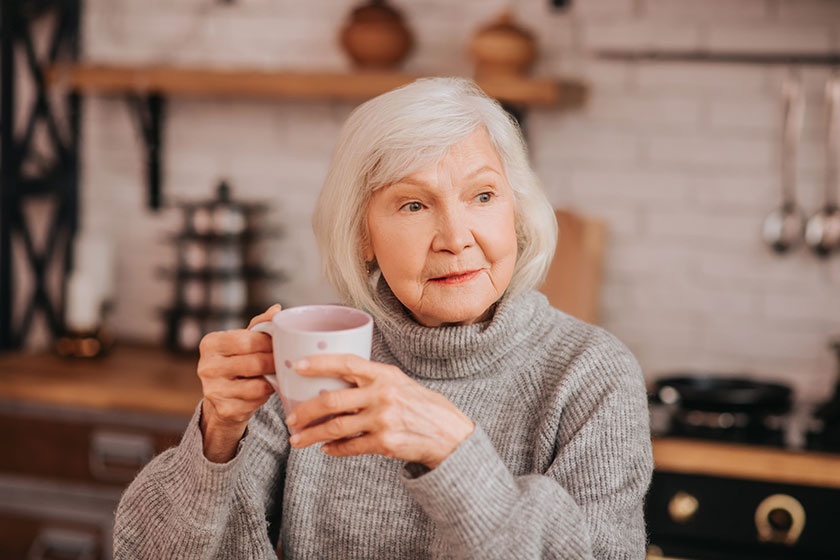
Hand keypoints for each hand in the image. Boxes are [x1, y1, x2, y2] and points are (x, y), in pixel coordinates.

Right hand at [196, 304, 280, 461]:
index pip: (248, 340)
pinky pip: (256, 401)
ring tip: (278, 374)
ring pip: (258, 384)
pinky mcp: (224, 409)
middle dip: (275, 361)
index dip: (270, 342)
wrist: (222, 398)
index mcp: (210, 343)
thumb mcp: (243, 341)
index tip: (281, 343)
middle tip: (287, 360)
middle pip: (255, 362)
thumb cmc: (237, 362)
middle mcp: (206, 367)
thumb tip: (277, 309)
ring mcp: (213, 390)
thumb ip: (260, 325)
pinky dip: (266, 395)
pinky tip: (267, 388)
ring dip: (273, 379)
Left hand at [285, 354, 474, 468]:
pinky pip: (350, 447)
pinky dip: (334, 450)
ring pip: (335, 428)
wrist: (448, 434)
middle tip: (290, 418)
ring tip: (298, 440)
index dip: (319, 363)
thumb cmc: (419, 405)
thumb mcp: (399, 382)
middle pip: (332, 400)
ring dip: (312, 435)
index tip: (297, 365)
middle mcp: (383, 394)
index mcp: (385, 374)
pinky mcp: (386, 443)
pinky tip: (326, 449)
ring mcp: (384, 420)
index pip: (347, 363)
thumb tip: (331, 379)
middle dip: (305, 411)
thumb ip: (370, 380)